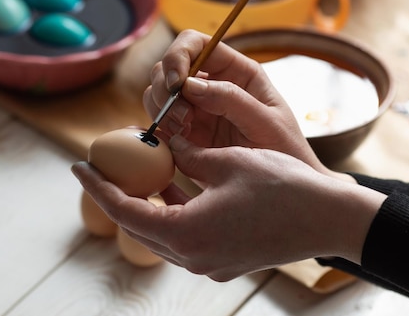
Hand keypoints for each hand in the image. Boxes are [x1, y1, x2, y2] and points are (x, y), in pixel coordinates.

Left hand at [72, 138, 385, 279]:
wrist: (330, 218)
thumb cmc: (281, 187)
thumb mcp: (226, 162)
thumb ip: (187, 157)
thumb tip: (166, 146)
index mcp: (186, 234)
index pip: (124, 211)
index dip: (97, 187)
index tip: (77, 165)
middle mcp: (192, 256)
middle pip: (138, 225)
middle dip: (117, 194)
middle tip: (103, 165)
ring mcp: (208, 263)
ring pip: (160, 232)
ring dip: (145, 202)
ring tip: (135, 171)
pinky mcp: (223, 259)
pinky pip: (183, 235)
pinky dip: (171, 211)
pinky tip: (169, 185)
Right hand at [143, 29, 328, 174]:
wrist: (283, 191)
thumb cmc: (285, 152)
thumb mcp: (267, 123)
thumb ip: (231, 100)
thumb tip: (189, 85)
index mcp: (235, 71)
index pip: (193, 43)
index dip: (177, 55)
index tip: (176, 83)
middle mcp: (210, 86)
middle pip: (166, 68)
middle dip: (166, 90)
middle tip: (184, 119)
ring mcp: (194, 110)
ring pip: (156, 95)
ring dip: (161, 111)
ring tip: (186, 134)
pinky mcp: (183, 136)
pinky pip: (157, 124)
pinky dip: (158, 132)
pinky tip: (178, 146)